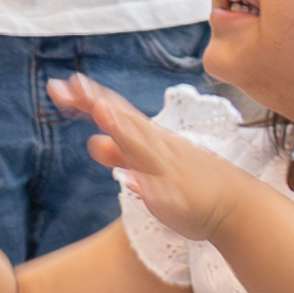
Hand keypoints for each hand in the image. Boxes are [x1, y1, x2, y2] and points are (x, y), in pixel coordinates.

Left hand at [68, 77, 259, 245]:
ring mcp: (168, 171)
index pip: (115, 113)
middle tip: (70, 86)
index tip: (58, 87)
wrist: (234, 205)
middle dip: (98, 103)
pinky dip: (149, 185)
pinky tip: (133, 180)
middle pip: (124, 121)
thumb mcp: (146, 167)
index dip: (88, 99)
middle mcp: (157, 148)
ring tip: (101, 112)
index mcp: (148, 140)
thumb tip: (94, 141)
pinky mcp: (178, 199)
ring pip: (143, 148)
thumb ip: (121, 155)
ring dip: (123, 130)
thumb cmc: (189, 183)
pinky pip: (163, 191)